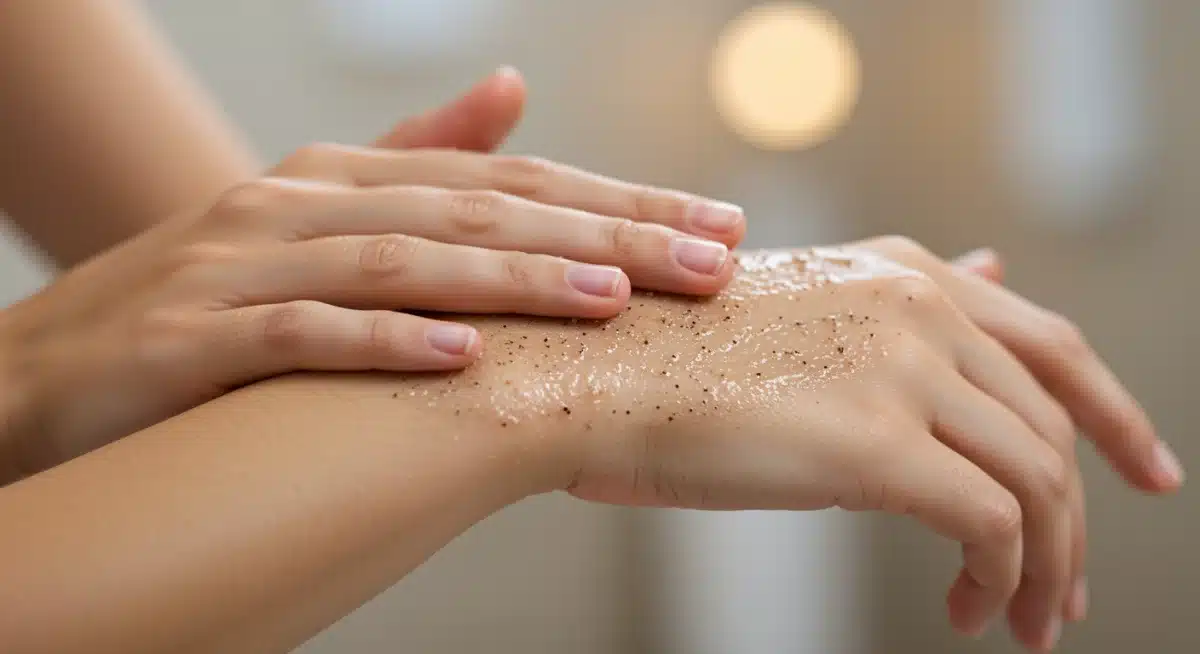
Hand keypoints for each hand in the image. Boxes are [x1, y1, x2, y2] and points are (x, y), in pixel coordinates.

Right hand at [0, 69, 745, 477]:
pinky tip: (462, 355)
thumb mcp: (309, 219)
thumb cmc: (202, 300)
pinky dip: (382, 342)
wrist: (43, 371)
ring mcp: (241, 266)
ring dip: (513, 277)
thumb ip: (413, 157)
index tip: (713, 225)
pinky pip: (300, 334)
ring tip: (613, 297)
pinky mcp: (190, 339)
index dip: (615, 198)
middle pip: (476, 208)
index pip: (504, 178)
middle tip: (707, 260)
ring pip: (401, 261)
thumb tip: (511, 92)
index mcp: (338, 175)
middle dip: (602, 231)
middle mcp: (297, 203)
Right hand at [479, 246, 1181, 650]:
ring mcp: (902, 368)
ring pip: (1038, 481)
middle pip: (1055, 423)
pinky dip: (1002, 579)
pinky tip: (967, 611)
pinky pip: (994, 524)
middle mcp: (918, 306)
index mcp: (903, 274)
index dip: (1115, 415)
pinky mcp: (876, 442)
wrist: (586, 374)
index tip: (1149, 473)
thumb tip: (994, 267)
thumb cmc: (669, 357)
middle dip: (1078, 520)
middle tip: (1064, 595)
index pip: (1055, 342)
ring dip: (1048, 567)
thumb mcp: (803, 312)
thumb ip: (907, 298)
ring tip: (1020, 622)